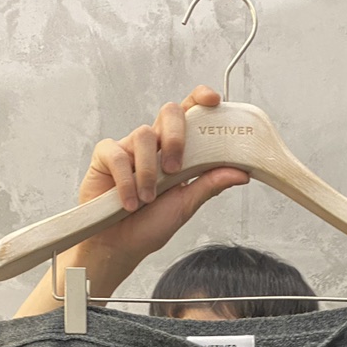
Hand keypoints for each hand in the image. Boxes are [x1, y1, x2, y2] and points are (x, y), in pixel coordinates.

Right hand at [76, 85, 249, 266]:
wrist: (120, 247)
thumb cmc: (149, 225)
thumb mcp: (186, 204)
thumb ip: (210, 184)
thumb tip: (241, 172)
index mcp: (175, 150)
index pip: (189, 114)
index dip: (200, 100)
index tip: (214, 101)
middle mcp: (153, 144)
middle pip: (169, 112)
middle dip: (176, 138)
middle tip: (175, 170)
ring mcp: (129, 148)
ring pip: (144, 135)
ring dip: (149, 172)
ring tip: (148, 198)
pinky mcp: (105, 156)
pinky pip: (118, 155)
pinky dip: (126, 181)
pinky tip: (129, 202)